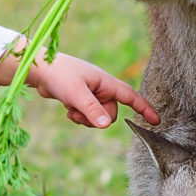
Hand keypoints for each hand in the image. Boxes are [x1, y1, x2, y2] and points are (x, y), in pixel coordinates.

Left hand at [0, 50, 159, 127]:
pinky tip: (67, 109)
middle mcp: (101, 88)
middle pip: (110, 114)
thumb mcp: (76, 94)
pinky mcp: (81, 99)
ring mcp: (91, 94)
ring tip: (71, 110)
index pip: (130, 96)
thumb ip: (92, 110)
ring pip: (98, 118)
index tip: (156, 121)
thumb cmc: (59, 75)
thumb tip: (106, 126)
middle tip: (78, 112)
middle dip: (96, 119)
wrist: (39, 70)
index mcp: (105, 82)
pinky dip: (79, 117)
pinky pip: (87, 116)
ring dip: (85, 119)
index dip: (144, 108)